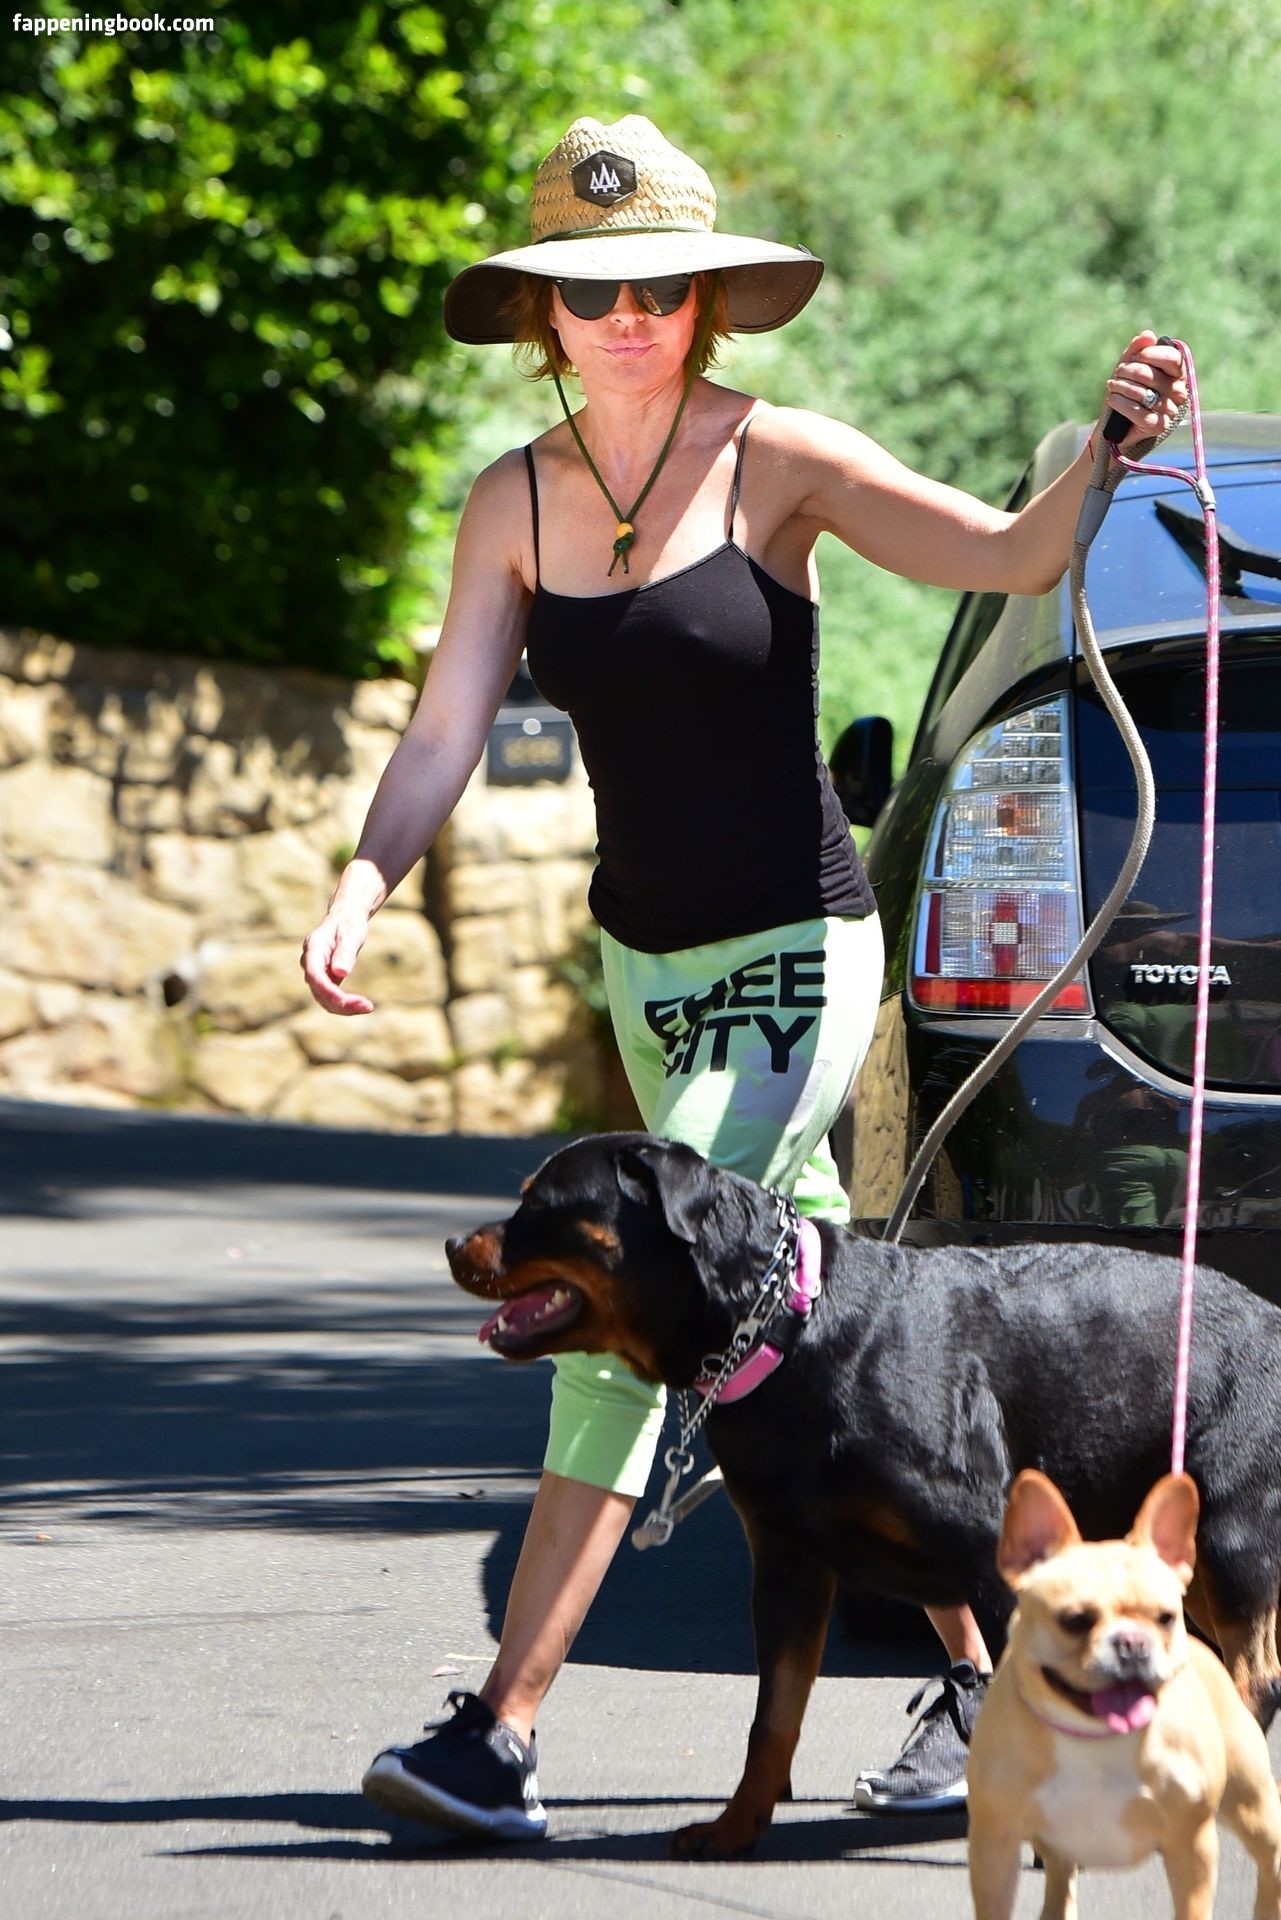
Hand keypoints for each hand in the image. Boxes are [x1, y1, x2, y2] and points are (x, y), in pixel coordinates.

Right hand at [300, 906, 374, 1014]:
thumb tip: (340, 973)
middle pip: (319, 991)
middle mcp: (310, 963)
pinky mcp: (325, 980)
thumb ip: (345, 952)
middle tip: (368, 1006)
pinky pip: (332, 998)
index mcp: (313, 947)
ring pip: (324, 999)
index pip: (314, 974)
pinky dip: (346, 1004)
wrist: (345, 919)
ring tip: (368, 1007)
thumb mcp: (351, 934)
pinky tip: (363, 1005)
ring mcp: (316, 973)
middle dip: (341, 1003)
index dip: (327, 990)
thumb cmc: (349, 923)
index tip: (343, 1000)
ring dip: (345, 1007)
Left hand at [1100, 330, 1187, 449]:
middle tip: (1117, 374)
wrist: (1116, 426)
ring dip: (1120, 386)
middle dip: (1128, 371)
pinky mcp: (1158, 426)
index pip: (1173, 358)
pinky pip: (1137, 410)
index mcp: (1177, 375)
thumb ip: (1138, 350)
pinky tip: (1112, 398)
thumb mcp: (1129, 367)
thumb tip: (1148, 335)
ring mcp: (1170, 411)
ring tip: (1112, 386)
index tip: (1136, 356)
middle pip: (1151, 374)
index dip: (1152, 354)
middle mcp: (1179, 393)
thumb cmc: (1126, 392)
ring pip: (1142, 392)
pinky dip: (1120, 402)